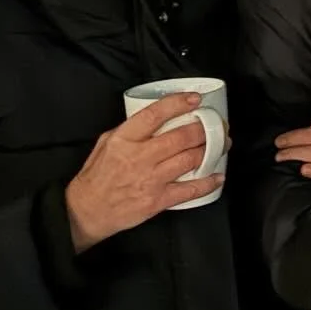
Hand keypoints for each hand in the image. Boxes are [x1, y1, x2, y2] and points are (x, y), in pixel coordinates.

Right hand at [65, 94, 224, 252]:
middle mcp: (139, 157)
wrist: (87, 211)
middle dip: (205, 129)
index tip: (195, 99)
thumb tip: (156, 119)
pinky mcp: (157, 200)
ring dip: (211, 151)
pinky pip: (189, 190)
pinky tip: (218, 176)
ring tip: (223, 145)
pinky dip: (208, 183)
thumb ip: (130, 130)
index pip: (154, 115)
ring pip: (189, 160)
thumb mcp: (106, 143)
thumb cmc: (96, 176)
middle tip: (218, 126)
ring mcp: (150, 179)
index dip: (177, 104)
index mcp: (124, 139)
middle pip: (180, 137)